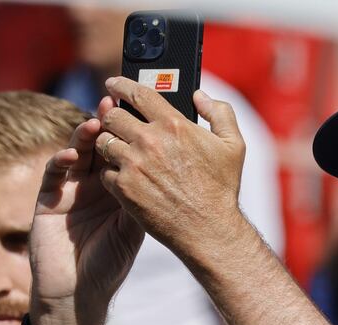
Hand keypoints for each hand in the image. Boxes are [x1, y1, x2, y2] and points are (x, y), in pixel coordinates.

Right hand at [30, 118, 143, 324]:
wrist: (80, 291)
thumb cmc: (111, 262)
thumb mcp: (135, 227)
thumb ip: (145, 198)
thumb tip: (169, 168)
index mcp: (118, 188)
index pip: (126, 152)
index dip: (133, 133)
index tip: (145, 114)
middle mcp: (95, 184)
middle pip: (102, 145)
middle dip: (110, 123)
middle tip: (119, 103)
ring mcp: (71, 189)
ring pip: (78, 152)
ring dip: (86, 134)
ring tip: (98, 120)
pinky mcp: (50, 199)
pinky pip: (55, 172)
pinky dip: (63, 160)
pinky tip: (73, 154)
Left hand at [95, 78, 245, 256]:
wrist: (208, 228)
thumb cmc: (222, 188)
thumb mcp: (233, 145)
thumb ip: (220, 113)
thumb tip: (199, 96)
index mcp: (175, 125)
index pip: (137, 93)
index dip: (121, 84)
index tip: (114, 83)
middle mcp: (150, 141)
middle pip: (112, 115)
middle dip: (112, 115)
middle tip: (115, 121)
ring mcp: (134, 165)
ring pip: (104, 141)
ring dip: (110, 143)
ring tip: (120, 150)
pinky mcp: (123, 188)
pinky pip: (105, 171)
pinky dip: (113, 172)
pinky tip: (126, 176)